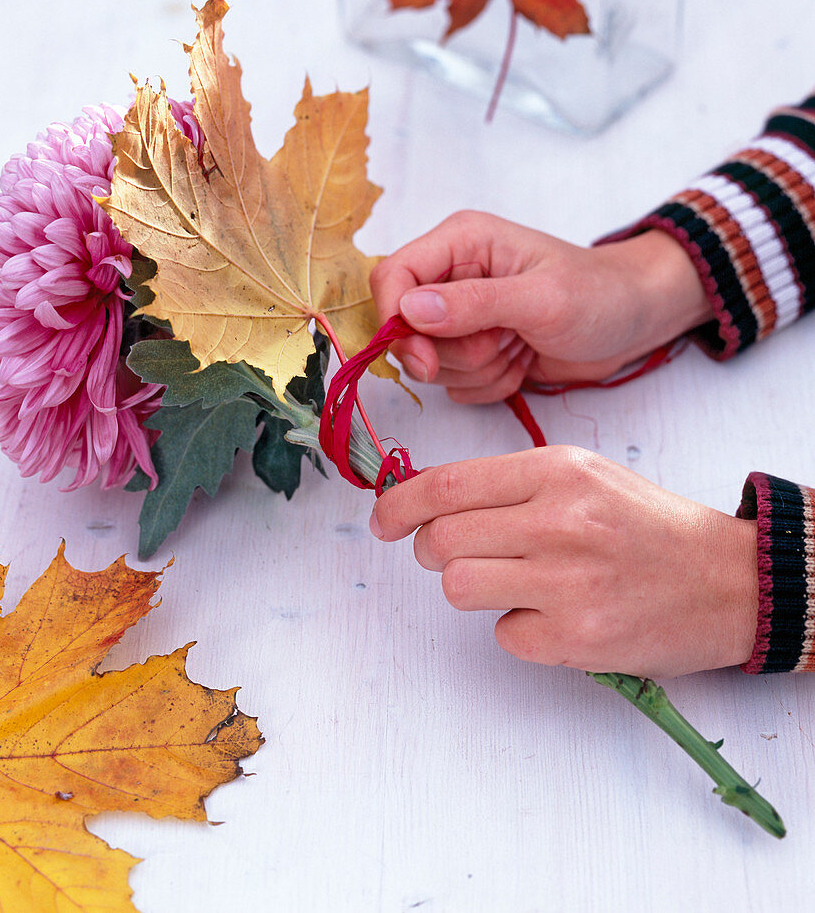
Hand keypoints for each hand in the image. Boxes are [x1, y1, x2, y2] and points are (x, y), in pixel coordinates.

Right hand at [370, 211, 713, 401]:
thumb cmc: (600, 295)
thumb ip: (475, 303)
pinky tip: (522, 362)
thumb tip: (411, 309)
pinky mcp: (472, 349)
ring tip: (521, 347)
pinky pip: (454, 384)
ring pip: (431, 363)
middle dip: (456, 354)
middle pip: (407, 331)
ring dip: (479, 370)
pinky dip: (490, 385)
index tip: (425, 359)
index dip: (395, 322)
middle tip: (506, 341)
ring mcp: (460, 316)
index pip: (391, 278)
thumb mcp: (542, 299)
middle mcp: (451, 276)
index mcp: (460, 242)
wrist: (634, 321)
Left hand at [370, 446, 758, 676]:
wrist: (727, 580)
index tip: (382, 521)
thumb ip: (508, 484)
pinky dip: (518, 629)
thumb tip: (426, 502)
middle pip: (441, 540)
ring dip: (470, 588)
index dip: (398, 504)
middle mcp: (560, 521)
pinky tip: (554, 616)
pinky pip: (505, 635)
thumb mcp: (582, 476)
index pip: (445, 485)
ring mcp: (569, 582)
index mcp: (557, 470)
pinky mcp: (578, 638)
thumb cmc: (645, 524)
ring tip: (511, 584)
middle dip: (431, 551)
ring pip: (459, 586)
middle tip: (456, 555)